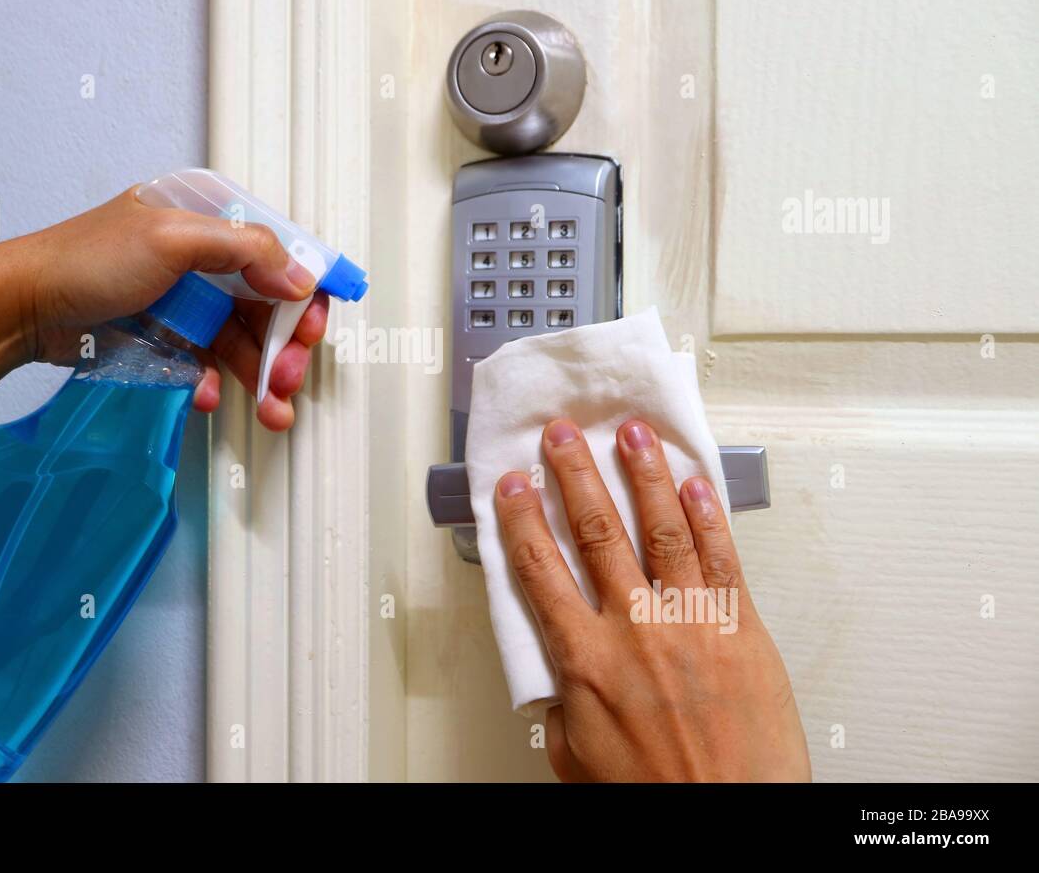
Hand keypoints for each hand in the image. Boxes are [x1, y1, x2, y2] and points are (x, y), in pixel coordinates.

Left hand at [0, 187, 327, 430]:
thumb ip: (243, 249)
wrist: (20, 307)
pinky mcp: (165, 333)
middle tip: (288, 375)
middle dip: (283, 344)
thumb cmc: (82, 260)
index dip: (304, 290)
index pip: (276, 251)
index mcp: (205, 218)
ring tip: (273, 407)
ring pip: (241, 338)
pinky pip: (206, 359)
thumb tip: (299, 274)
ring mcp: (183, 297)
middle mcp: (200, 256)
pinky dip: (216, 380)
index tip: (313, 327)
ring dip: (261, 374)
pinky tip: (213, 395)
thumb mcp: (171, 239)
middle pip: (266, 303)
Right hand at [494, 418, 810, 781]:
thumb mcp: (576, 755)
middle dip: (575, 473)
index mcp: (585, 660)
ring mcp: (692, 622)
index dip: (522, 519)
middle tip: (563, 434)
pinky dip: (708, 516)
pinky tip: (695, 485)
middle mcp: (635, 629)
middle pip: (597, 531)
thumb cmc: (657, 796)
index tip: (513, 487)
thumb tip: (559, 670)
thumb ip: (563, 698)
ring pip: (662, 528)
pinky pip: (721, 557)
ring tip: (633, 433)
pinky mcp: (740, 627)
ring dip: (643, 473)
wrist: (731, 818)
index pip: (540, 568)